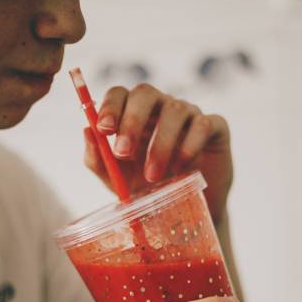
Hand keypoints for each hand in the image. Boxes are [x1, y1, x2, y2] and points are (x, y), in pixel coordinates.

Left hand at [84, 83, 233, 222]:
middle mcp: (161, 107)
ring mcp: (189, 114)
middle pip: (146, 93)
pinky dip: (190, 144)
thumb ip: (99, 160)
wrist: (185, 208)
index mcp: (134, 114)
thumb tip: (87, 131)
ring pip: (175, 110)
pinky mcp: (214, 128)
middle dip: (131, 121)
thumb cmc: (147, 188)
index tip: (103, 130)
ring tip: (153, 176)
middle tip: (123, 153)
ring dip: (160, 144)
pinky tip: (182, 165)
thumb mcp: (117, 180)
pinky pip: (204, 124)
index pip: (120, 94)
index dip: (110, 106)